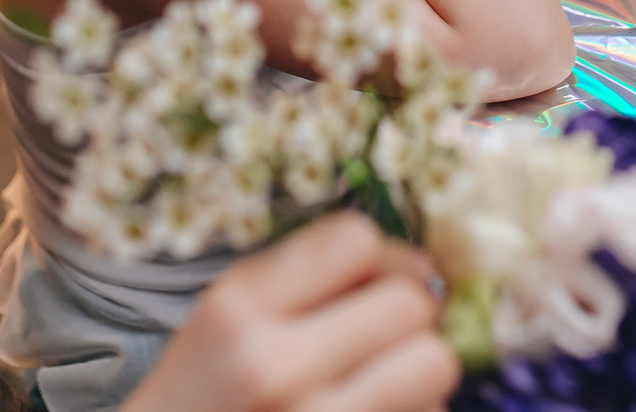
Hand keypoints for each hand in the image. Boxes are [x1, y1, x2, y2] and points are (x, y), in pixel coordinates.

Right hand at [127, 214, 456, 411]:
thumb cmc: (202, 395)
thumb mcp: (225, 318)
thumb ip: (305, 277)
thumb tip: (418, 267)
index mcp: (239, 311)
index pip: (355, 241)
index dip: (384, 255)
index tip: (383, 277)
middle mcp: (278, 366)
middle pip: (409, 303)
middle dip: (410, 312)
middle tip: (389, 330)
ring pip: (433, 364)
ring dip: (419, 367)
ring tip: (385, 377)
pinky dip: (412, 409)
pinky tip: (373, 411)